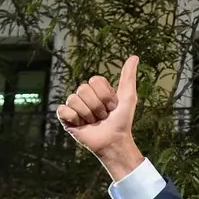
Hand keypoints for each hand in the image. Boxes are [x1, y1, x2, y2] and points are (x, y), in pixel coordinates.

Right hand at [57, 56, 143, 179]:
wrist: (114, 141)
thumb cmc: (122, 121)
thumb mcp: (128, 97)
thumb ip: (128, 77)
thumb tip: (135, 56)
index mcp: (97, 88)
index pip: (95, 80)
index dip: (106, 95)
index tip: (113, 106)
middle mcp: (85, 95)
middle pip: (84, 88)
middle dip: (97, 106)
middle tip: (104, 116)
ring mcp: (74, 106)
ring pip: (74, 99)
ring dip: (88, 114)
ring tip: (94, 122)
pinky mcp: (65, 118)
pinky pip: (63, 110)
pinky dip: (75, 118)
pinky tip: (82, 125)